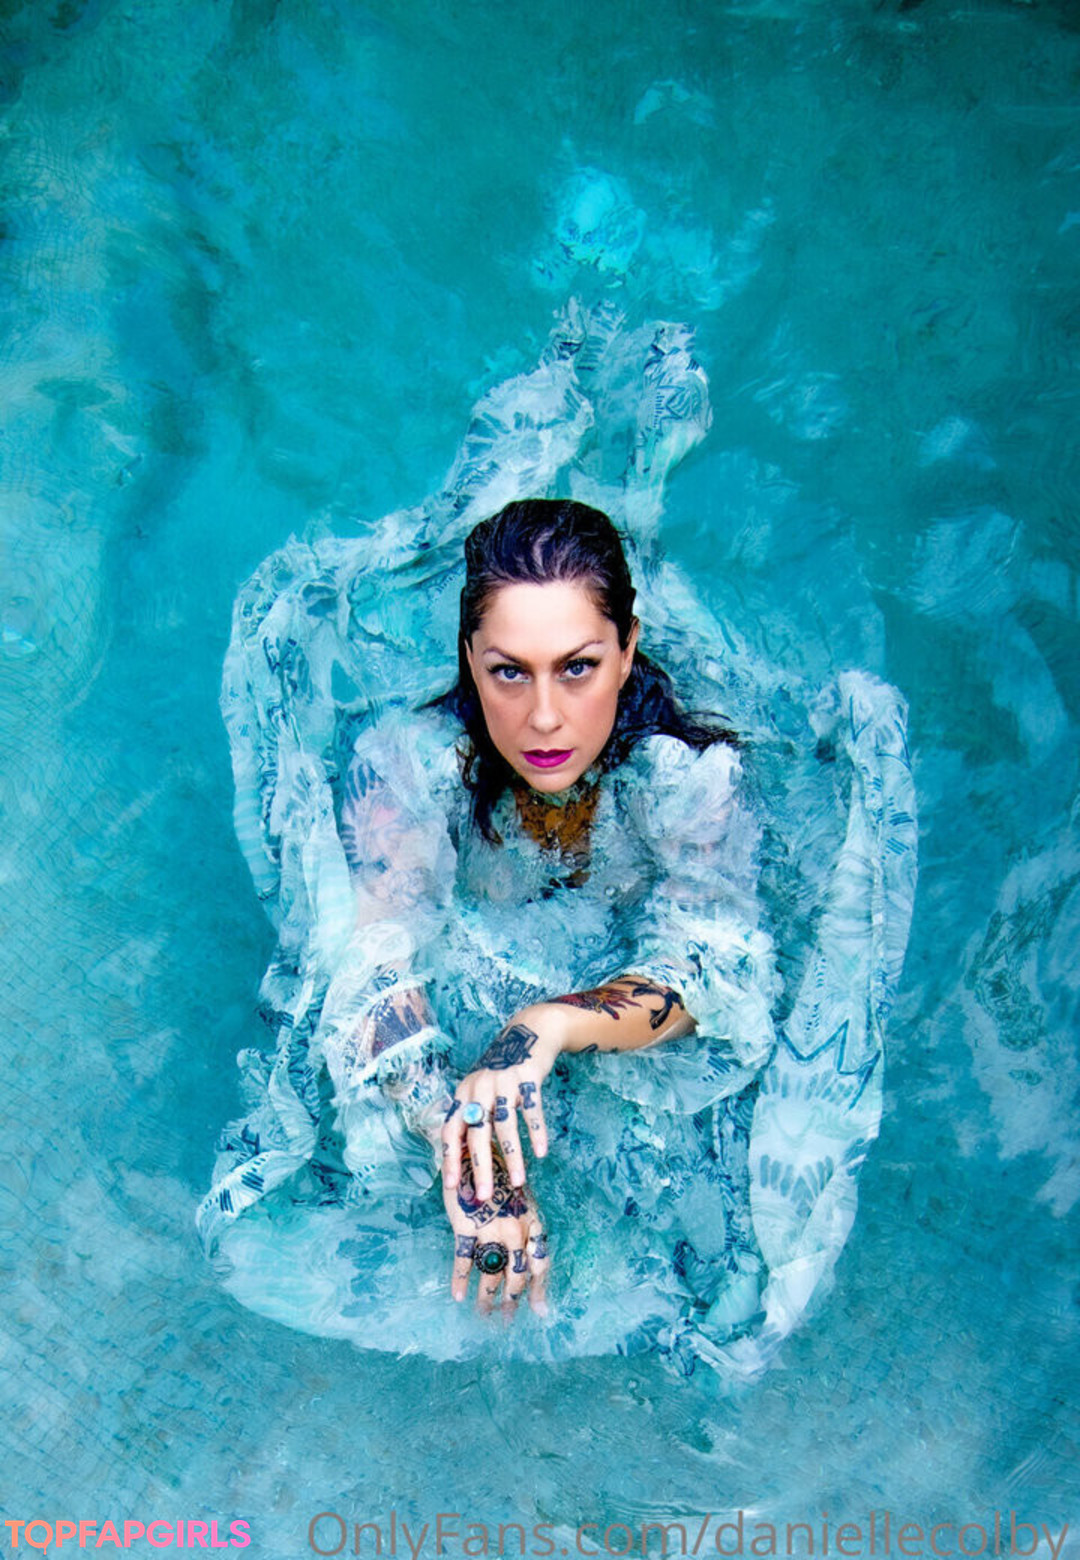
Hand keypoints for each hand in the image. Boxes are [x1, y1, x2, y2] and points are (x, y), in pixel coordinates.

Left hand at [441, 1006, 564, 1201]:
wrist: (528, 1032)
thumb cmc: (501, 1071)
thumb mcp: (479, 1089)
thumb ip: (473, 1116)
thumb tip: (465, 1156)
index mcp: (464, 1094)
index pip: (451, 1131)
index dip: (450, 1158)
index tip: (452, 1185)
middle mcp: (479, 1088)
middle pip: (477, 1134)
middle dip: (481, 1167)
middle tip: (484, 1196)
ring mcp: (503, 1082)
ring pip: (505, 1126)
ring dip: (513, 1157)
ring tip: (518, 1182)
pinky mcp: (527, 1078)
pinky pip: (532, 1111)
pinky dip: (536, 1132)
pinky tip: (541, 1152)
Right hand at [443, 1148, 549, 1315]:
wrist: (475, 1155)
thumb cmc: (501, 1184)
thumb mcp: (521, 1205)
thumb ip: (527, 1233)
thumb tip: (531, 1264)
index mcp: (532, 1222)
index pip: (541, 1264)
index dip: (539, 1289)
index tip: (538, 1312)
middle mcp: (515, 1228)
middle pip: (516, 1274)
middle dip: (511, 1301)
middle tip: (504, 1321)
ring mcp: (491, 1227)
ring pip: (491, 1271)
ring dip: (486, 1297)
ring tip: (482, 1314)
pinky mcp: (466, 1225)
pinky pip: (464, 1259)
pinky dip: (460, 1280)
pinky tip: (457, 1295)